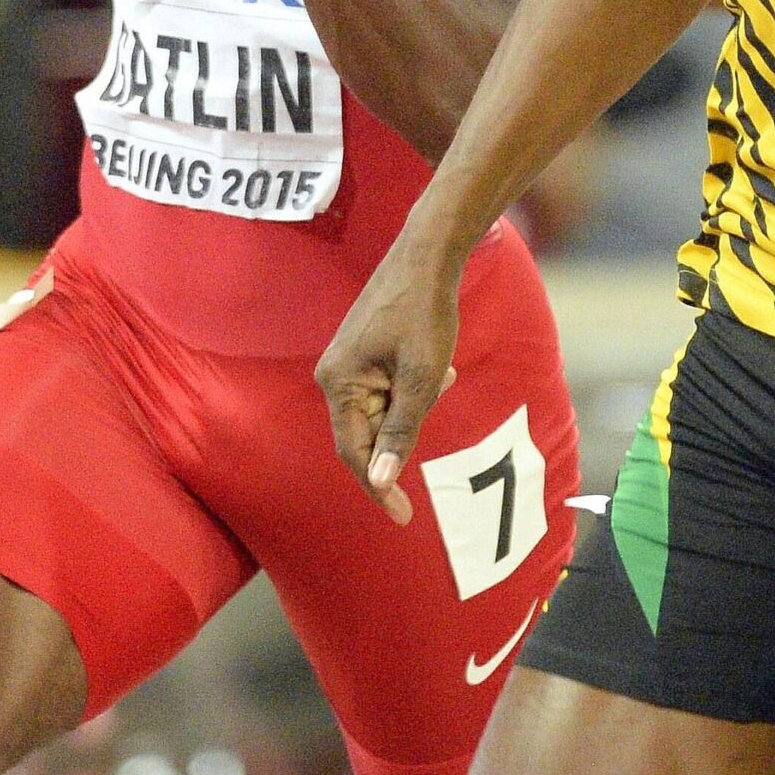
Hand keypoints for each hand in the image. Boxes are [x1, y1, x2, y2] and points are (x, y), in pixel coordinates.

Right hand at [316, 240, 460, 522]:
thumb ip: (400, 433)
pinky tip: (438, 362)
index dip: (379, 487)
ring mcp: (347, 362)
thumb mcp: (421, 379)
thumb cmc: (425, 314)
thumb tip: (379, 480)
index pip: (354, 453)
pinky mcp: (363, 353)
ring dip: (416, 402)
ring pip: (383, 409)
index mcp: (338, 384)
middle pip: (369, 431)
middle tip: (440, 384)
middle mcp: (334, 375)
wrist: (428, 257)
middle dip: (408, 425)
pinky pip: (387, 389)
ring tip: (441, 368)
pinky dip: (414, 386)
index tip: (404, 517)